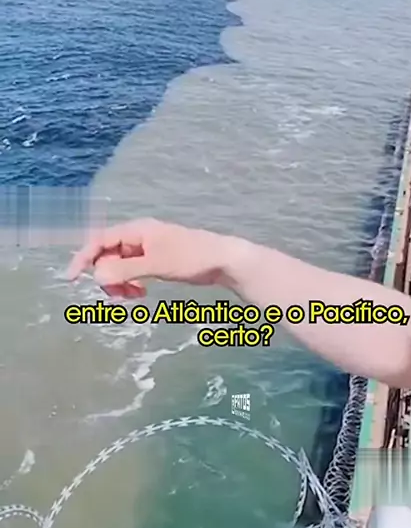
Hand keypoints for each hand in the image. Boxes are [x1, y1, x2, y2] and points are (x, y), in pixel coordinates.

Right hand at [67, 218, 232, 298]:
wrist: (222, 261)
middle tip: (118, 296)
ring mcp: (146, 250)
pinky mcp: (154, 261)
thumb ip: (125, 270)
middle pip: (107, 256)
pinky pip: (131, 273)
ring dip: (118, 283)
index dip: (83, 258)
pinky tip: (140, 295)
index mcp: (136, 230)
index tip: (71, 278)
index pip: (99, 240)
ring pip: (118, 267)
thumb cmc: (191, 257)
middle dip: (107, 277)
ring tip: (132, 297)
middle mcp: (138, 237)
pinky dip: (130, 284)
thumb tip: (97, 275)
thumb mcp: (156, 264)